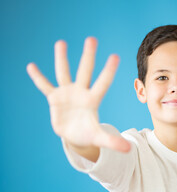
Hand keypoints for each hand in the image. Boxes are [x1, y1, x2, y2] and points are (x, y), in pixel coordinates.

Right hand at [26, 37, 130, 152]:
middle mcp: (81, 92)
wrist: (75, 134)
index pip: (102, 83)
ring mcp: (67, 93)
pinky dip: (38, 78)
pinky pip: (45, 86)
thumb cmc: (89, 133)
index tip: (115, 56)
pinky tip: (31, 66)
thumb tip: (129, 150)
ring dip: (62, 59)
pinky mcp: (55, 98)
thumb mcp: (100, 138)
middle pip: (85, 71)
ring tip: (61, 42)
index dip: (108, 71)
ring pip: (64, 73)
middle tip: (92, 39)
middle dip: (88, 56)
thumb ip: (113, 142)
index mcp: (93, 100)